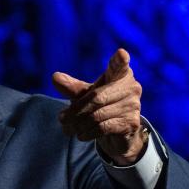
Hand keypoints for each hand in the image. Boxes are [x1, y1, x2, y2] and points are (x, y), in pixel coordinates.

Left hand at [52, 48, 144, 164]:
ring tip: (67, 128)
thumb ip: (72, 87)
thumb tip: (55, 77)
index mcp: (120, 75)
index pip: (119, 66)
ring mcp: (133, 106)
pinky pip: (103, 127)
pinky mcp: (131, 124)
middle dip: (76, 110)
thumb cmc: (101, 106)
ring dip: (78, 123)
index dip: (120, 60)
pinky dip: (88, 132)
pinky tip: (81, 135)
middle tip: (61, 118)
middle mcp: (131, 88)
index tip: (121, 54)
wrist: (118, 132)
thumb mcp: (85, 94)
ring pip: (98, 115)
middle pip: (96, 98)